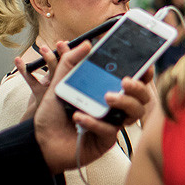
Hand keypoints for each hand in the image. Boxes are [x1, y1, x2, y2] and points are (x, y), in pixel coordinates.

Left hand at [31, 42, 152, 173]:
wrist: (39, 141)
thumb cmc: (52, 114)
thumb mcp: (58, 84)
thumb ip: (71, 62)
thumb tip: (87, 43)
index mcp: (107, 92)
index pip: (133, 82)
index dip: (144, 74)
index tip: (146, 65)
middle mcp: (114, 108)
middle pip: (141, 98)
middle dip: (138, 88)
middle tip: (125, 82)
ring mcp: (112, 124)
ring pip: (134, 113)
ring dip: (124, 102)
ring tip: (106, 97)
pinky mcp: (106, 141)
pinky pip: (110, 130)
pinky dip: (96, 122)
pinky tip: (80, 117)